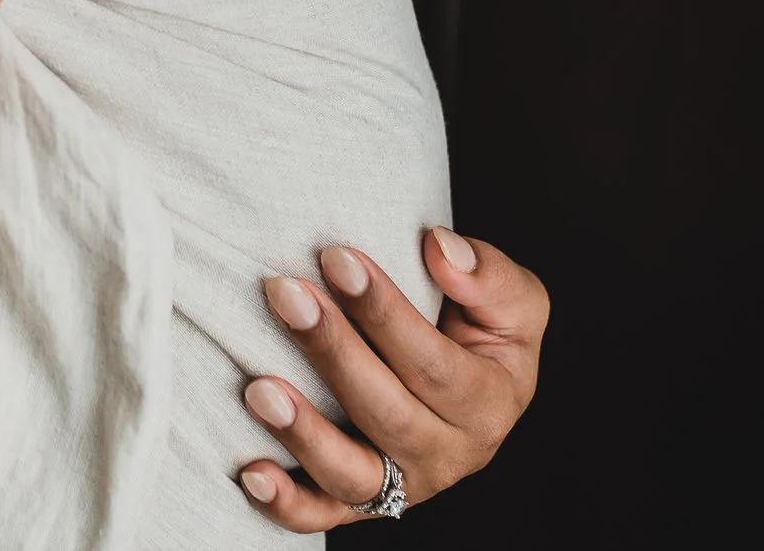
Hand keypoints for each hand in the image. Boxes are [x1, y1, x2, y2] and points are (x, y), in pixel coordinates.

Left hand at [237, 229, 548, 531]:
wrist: (465, 378)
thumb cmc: (478, 327)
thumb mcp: (510, 298)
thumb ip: (487, 274)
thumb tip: (440, 248)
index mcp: (490, 404)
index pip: (432, 361)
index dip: (383, 311)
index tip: (336, 257)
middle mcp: (447, 454)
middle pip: (386, 412)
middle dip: (332, 350)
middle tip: (285, 295)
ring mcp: (400, 483)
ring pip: (352, 473)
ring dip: (303, 433)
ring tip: (259, 389)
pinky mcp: (358, 501)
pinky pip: (321, 514)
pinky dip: (286, 503)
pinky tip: (253, 474)